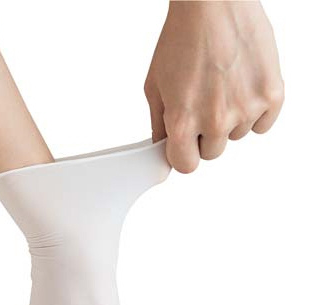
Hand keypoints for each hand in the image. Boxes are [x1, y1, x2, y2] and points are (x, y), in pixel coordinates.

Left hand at [145, 1, 283, 172]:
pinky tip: (241, 88)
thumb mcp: (154, 86)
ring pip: (236, 136)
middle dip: (204, 135)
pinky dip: (254, 112)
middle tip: (202, 104)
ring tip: (221, 87)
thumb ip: (158, 124)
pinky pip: (262, 125)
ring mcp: (246, 108)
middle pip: (211, 153)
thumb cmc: (182, 38)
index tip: (184, 144)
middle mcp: (216, 120)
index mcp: (183, 122)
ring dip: (229, 120)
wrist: (214, 2)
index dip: (183, 154)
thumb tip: (162, 148)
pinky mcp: (271, 95)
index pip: (185, 166)